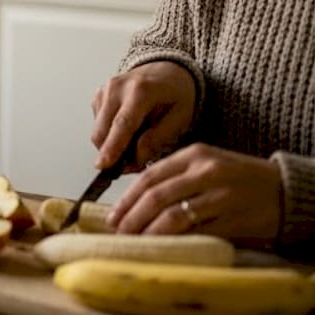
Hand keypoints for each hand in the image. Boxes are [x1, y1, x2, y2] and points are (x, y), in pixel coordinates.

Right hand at [91, 61, 195, 171]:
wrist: (166, 70)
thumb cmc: (176, 93)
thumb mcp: (180, 117)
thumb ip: (157, 138)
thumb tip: (135, 158)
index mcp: (141, 90)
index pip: (122, 124)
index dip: (113, 147)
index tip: (104, 165)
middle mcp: (117, 87)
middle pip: (103, 129)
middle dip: (112, 153)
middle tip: (131, 166)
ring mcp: (104, 89)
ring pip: (98, 130)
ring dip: (111, 145)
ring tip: (134, 147)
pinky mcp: (98, 95)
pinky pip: (98, 124)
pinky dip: (110, 134)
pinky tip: (127, 132)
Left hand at [108, 143, 282, 245]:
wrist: (285, 189)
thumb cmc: (239, 178)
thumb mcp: (207, 164)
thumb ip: (176, 175)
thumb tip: (136, 201)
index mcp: (195, 154)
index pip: (150, 176)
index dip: (127, 197)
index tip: (113, 214)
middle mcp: (206, 171)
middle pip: (156, 196)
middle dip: (132, 216)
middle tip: (119, 231)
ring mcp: (220, 195)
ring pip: (173, 215)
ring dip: (149, 231)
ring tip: (137, 240)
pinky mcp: (233, 217)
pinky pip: (196, 231)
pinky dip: (175, 240)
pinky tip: (163, 245)